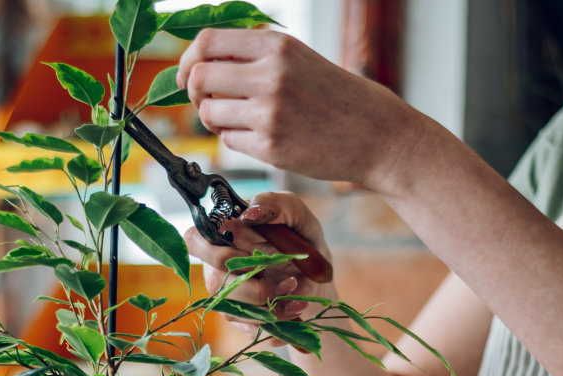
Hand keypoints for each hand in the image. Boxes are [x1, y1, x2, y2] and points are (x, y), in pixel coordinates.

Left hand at [176, 29, 421, 189]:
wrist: (376, 134)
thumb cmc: (335, 97)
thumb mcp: (298, 59)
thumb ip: (255, 57)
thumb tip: (202, 62)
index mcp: (277, 45)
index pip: (208, 42)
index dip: (188, 60)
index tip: (186, 75)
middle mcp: (270, 75)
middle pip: (199, 78)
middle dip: (195, 93)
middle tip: (208, 102)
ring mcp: (270, 112)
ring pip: (209, 113)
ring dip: (214, 119)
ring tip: (238, 121)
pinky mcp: (271, 147)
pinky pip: (229, 141)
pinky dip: (235, 139)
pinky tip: (259, 137)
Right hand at [184, 191, 334, 320]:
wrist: (319, 273)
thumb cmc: (299, 235)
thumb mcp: (295, 213)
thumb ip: (275, 204)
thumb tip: (250, 212)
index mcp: (221, 238)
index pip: (193, 241)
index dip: (212, 249)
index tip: (245, 251)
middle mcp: (217, 269)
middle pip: (217, 281)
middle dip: (253, 282)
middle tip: (287, 276)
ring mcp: (227, 297)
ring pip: (234, 308)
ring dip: (268, 303)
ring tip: (296, 291)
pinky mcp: (243, 321)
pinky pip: (252, 327)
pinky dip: (278, 319)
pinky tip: (297, 308)